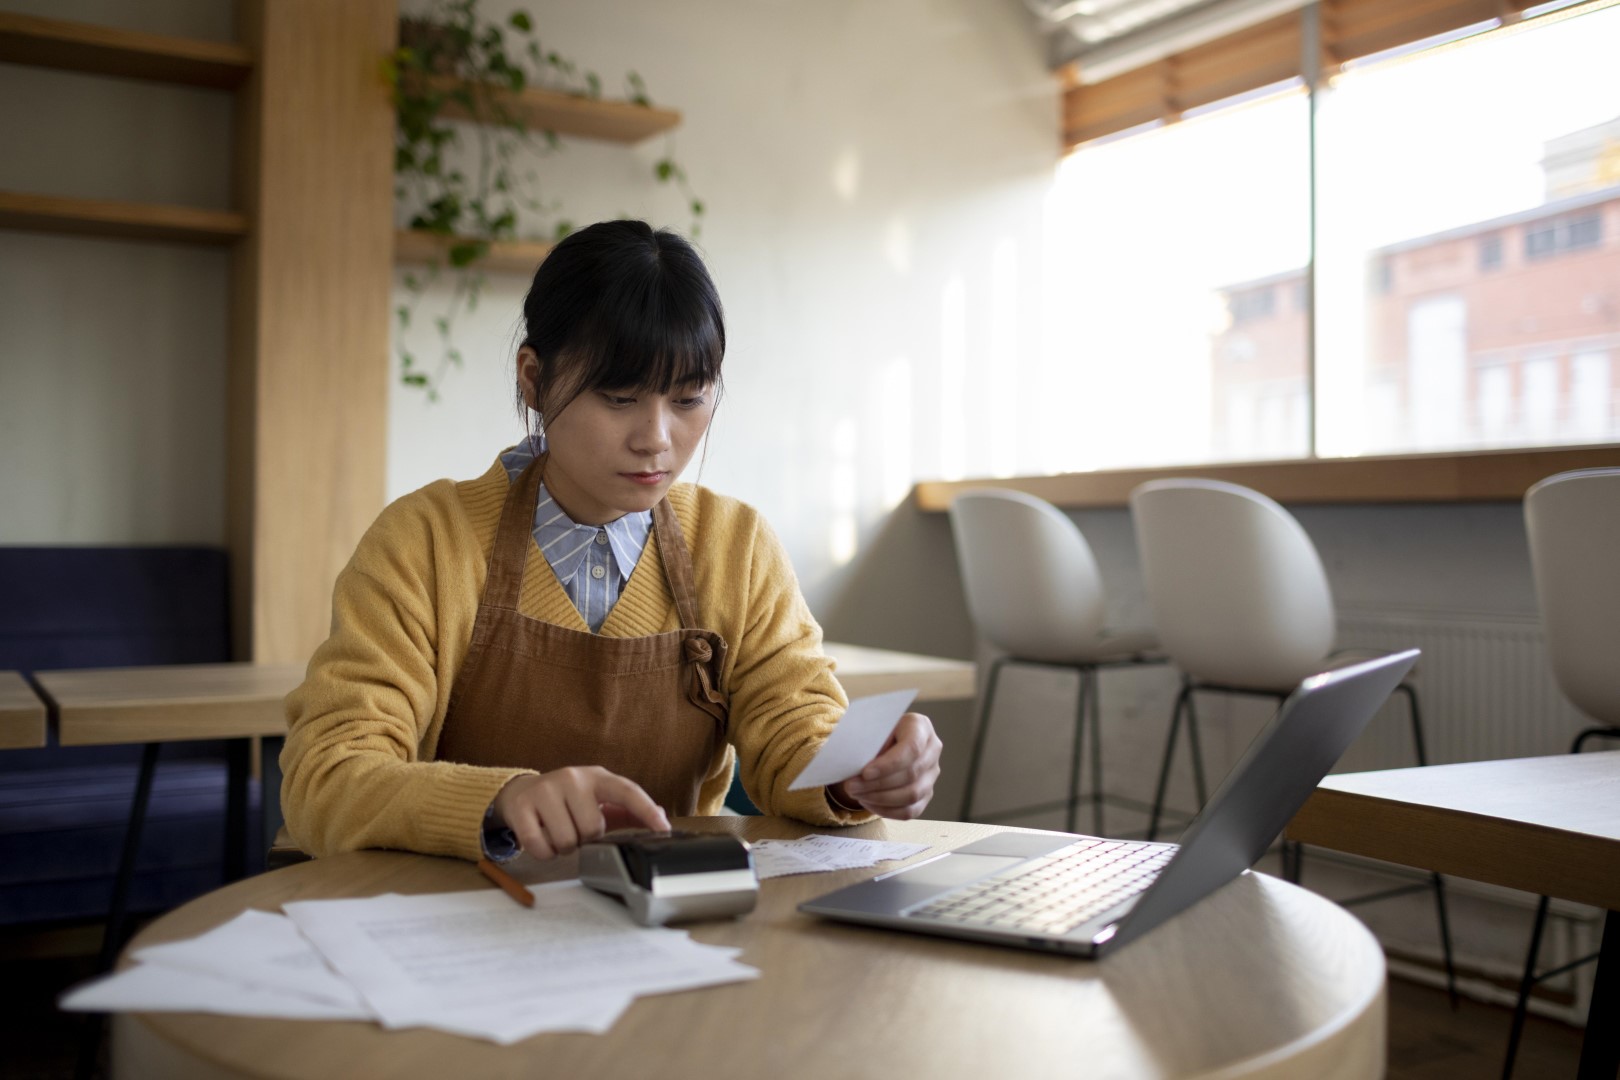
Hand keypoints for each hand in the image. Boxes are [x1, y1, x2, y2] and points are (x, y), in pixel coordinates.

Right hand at [492, 767, 669, 858]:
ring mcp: (545, 790)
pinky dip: (544, 852)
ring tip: (558, 831)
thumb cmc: (567, 800)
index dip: (647, 811)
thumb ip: (629, 811)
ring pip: (566, 840)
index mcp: (597, 777)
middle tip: (575, 828)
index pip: (627, 792)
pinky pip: (540, 846)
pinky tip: (542, 837)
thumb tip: (661, 816)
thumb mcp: (598, 801)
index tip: (664, 829)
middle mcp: (572, 778)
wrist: (521, 791)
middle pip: (592, 828)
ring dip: (564, 847)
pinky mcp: (522, 806)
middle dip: (585, 838)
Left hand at [829, 712, 941, 819]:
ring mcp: (931, 774)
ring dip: (880, 799)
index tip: (865, 773)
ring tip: (858, 794)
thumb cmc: (876, 733)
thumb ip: (869, 744)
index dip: (889, 764)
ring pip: (912, 795)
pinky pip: (910, 810)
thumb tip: (856, 766)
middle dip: (877, 784)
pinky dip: (886, 810)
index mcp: (920, 727)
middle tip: (851, 786)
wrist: (884, 742)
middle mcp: (932, 750)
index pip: (912, 748)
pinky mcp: (926, 794)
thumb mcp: (872, 729)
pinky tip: (868, 802)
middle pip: (911, 774)